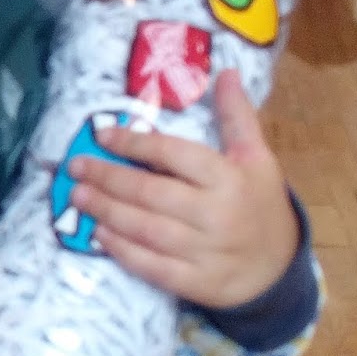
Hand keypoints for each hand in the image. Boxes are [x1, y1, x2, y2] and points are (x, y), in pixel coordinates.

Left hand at [67, 68, 298, 308]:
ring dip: (107, 212)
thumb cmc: (260, 203)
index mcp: (230, 178)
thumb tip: (225, 72)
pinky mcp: (196, 283)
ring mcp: (206, 252)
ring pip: (146, 230)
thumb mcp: (256, 157)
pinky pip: (152, 267)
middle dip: (108, 179)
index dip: (134, 144)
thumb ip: (237, 116)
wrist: (279, 268)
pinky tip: (100, 234)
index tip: (102, 135)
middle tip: (77, 167)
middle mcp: (216, 214)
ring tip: (78, 196)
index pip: (174, 155)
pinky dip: (122, 251)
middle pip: (151, 193)